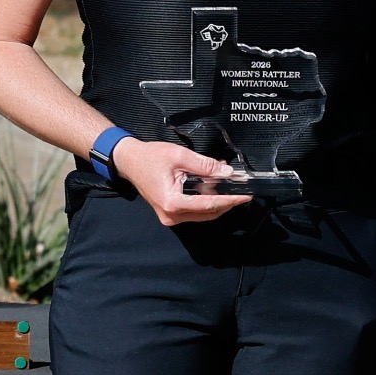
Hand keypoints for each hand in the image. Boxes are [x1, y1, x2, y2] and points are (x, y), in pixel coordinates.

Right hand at [111, 138, 250, 225]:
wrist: (129, 161)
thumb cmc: (150, 157)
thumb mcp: (180, 156)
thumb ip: (205, 165)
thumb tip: (228, 172)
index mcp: (173, 203)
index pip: (209, 204)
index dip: (230, 200)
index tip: (246, 195)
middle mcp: (172, 216)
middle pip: (208, 212)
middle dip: (227, 200)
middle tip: (241, 187)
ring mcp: (171, 217)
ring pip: (203, 213)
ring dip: (217, 200)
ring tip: (228, 182)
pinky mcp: (171, 214)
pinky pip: (195, 210)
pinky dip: (206, 200)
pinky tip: (214, 186)